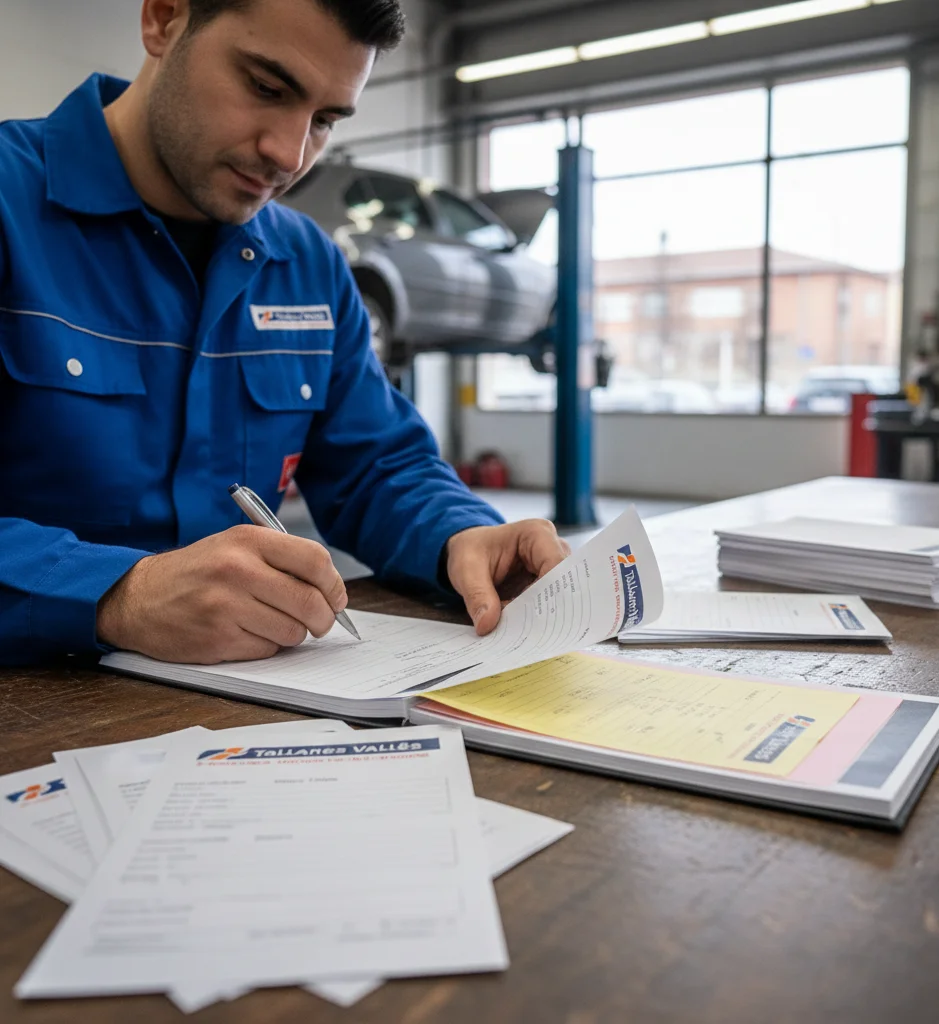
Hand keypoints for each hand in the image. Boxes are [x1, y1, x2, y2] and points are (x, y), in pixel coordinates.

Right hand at [96, 526, 347, 662]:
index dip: (334, 584)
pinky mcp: (218, 638)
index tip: (335, 597)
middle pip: (310, 601)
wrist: (138, 598)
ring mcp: (227, 605)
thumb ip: (282, 559)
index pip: (315, 561)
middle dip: (324, 618)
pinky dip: (266, 646)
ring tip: (270, 623)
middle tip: (320, 622)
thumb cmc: (196, 572)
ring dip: (291, 633)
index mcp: (249, 540)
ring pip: (292, 630)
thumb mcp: (235, 546)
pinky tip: (246, 633)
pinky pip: (268, 649)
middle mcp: (239, 569)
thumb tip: (331, 589)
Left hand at [445, 520, 570, 635]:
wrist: (470, 551)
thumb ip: (477, 595)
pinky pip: (550, 603)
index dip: (550, 593)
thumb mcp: (466, 570)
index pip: (556, 565)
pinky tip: (524, 631)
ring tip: (525, 636)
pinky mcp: (548, 583)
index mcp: (537, 534)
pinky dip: (537, 617)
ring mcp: (553, 566)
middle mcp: (553, 547)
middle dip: (548, 608)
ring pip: (559, 596)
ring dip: (543, 615)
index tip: (536, 619)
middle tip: (532, 635)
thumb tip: (487, 625)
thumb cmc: (470, 551)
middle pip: (563, 582)